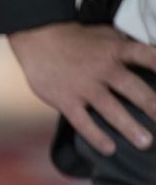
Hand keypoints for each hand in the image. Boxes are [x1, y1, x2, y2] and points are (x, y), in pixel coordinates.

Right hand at [9, 23, 155, 155]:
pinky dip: (96, 136)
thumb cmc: (76, 38)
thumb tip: (149, 58)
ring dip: (130, 127)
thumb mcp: (106, 35)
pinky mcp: (66, 100)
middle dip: (152, 105)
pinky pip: (83, 122)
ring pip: (111, 109)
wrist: (40, 40)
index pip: (148, 57)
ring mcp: (84, 86)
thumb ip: (126, 48)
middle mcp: (104, 68)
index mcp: (117, 50)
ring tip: (145, 142)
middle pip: (133, 88)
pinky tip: (109, 149)